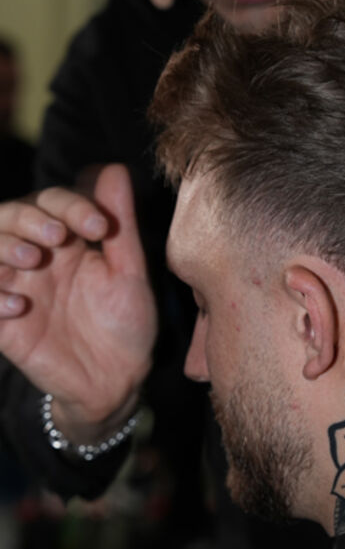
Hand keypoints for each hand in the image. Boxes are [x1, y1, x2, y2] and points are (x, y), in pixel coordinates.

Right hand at [0, 164, 157, 441]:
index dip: (73, 205)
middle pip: (11, 216)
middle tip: (58, 236)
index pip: (54, 202)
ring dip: (5, 246)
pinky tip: (19, 307)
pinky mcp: (3, 324)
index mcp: (67, 239)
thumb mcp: (129, 273)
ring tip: (33, 259)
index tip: (101, 227)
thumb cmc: (126, 323)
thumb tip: (114, 168)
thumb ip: (120, 225)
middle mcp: (36, 256)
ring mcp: (16, 287)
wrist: (118, 380)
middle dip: (30, 218)